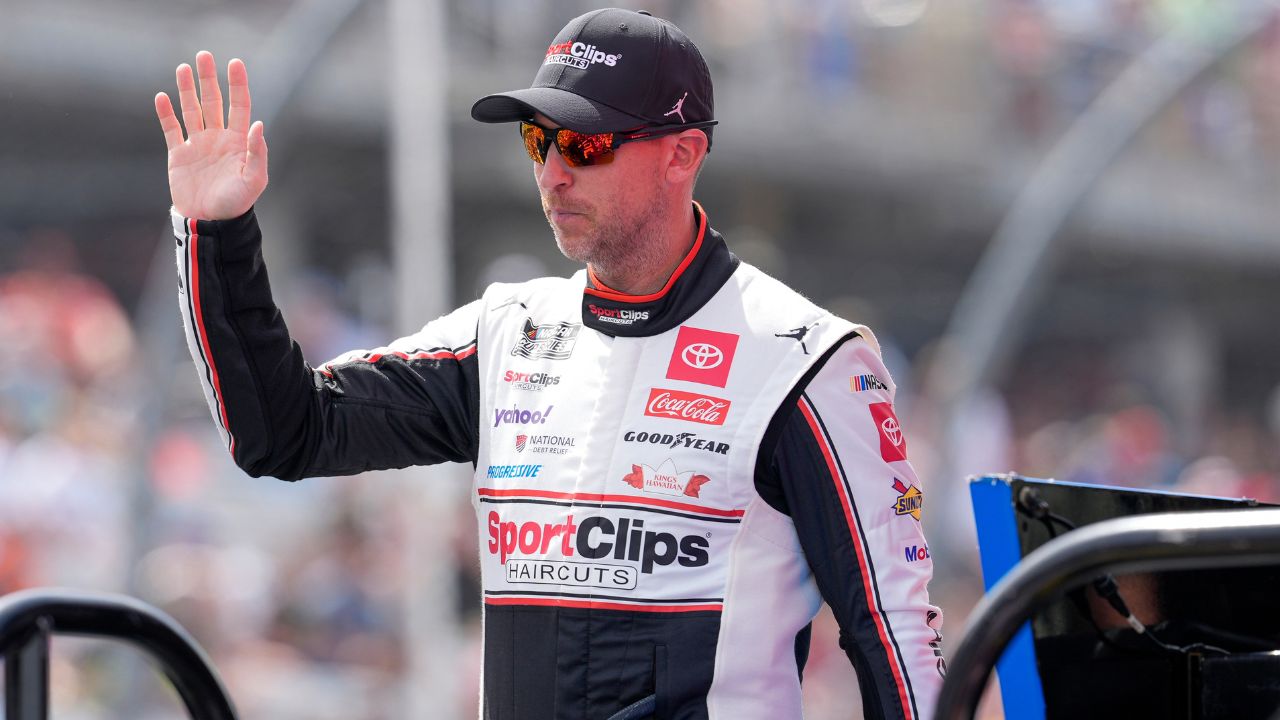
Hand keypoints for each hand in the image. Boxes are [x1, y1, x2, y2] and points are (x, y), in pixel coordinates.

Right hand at [155, 51, 267, 219]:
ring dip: (187, 90)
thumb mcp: (254, 180)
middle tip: (204, 55)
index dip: (237, 84)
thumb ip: (257, 153)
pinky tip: (162, 96)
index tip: (234, 63)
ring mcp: (197, 145)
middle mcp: (218, 138)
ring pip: (192, 110)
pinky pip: (171, 130)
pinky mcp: (178, 155)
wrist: (210, 223)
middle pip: (213, 101)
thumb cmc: (236, 203)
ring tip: (183, 68)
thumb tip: (258, 124)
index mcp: (238, 141)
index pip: (239, 105)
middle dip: (209, 79)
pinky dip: (166, 114)